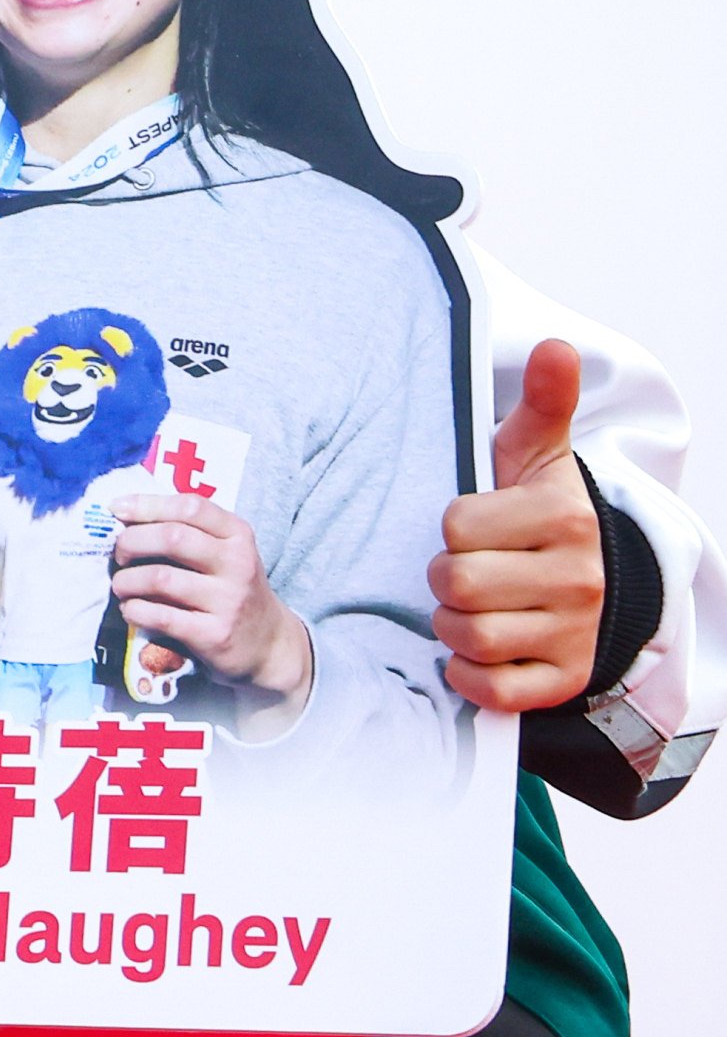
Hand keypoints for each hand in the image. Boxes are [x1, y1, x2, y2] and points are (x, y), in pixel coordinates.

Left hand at [110, 494, 310, 711]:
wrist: (270, 644)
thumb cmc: (231, 588)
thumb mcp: (223, 551)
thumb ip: (184, 529)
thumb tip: (121, 511)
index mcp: (237, 534)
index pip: (190, 507)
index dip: (146, 504)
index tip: (116, 509)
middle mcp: (237, 563)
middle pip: (171, 538)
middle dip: (130, 542)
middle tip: (119, 555)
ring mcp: (228, 600)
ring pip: (159, 578)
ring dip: (126, 580)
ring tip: (121, 585)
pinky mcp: (215, 634)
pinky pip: (160, 616)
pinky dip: (134, 610)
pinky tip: (131, 609)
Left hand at [431, 342, 604, 711]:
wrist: (592, 583)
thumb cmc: (538, 513)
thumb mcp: (538, 454)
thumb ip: (543, 403)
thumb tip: (556, 347)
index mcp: (565, 518)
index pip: (457, 526)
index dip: (451, 528)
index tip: (473, 529)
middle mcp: (577, 580)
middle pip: (456, 583)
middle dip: (444, 577)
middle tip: (464, 570)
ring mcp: (574, 635)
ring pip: (468, 636)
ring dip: (451, 624)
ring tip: (469, 606)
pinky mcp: (563, 682)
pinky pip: (490, 689)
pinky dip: (469, 673)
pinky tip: (479, 650)